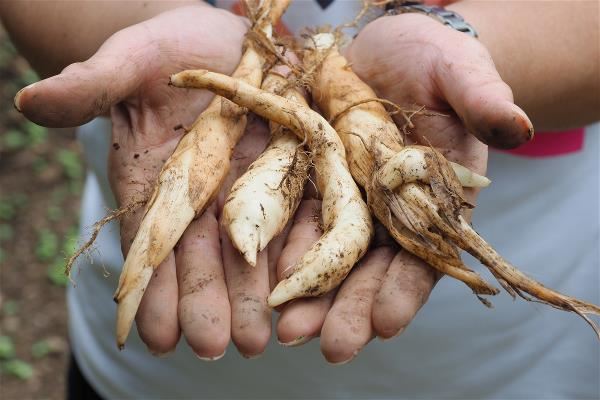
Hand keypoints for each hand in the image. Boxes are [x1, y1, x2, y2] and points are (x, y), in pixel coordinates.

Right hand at [15, 5, 276, 358]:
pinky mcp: (294, 169)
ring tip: (263, 339)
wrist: (222, 39)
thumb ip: (91, 85)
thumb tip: (32, 102)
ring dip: (259, 292)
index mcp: (159, 180)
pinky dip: (304, 249)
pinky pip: (302, 212)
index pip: (153, 243)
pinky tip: (306, 287)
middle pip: (207, 255)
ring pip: (256, 247)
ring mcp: (252, 186)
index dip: (155, 288)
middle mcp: (206, 195)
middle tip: (220, 346)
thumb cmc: (165, 49)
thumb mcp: (128, 61)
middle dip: (211, 301)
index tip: (154, 335)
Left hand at [275, 12, 532, 362]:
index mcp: (432, 199)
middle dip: (350, 308)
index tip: (387, 322)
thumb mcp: (460, 73)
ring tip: (289, 329)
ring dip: (310, 293)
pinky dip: (283, 249)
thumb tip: (515, 126)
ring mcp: (348, 198)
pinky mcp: (312, 180)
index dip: (406, 288)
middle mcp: (388, 211)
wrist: (387, 52)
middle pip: (370, 267)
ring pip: (328, 253)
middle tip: (328, 345)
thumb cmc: (434, 62)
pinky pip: (296, 217)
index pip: (424, 254)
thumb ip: (482, 99)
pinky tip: (267, 281)